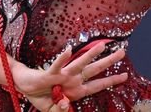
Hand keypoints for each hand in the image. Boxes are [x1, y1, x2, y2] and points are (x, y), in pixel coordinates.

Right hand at [12, 44, 128, 110]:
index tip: (125, 75)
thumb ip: (61, 110)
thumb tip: (65, 105)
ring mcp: (63, 76)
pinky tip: (68, 51)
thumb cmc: (41, 96)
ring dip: (90, 54)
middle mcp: (73, 80)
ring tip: (102, 45)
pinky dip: (62, 59)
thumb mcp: (53, 110)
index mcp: (76, 90)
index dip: (111, 81)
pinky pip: (57, 65)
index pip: (97, 85)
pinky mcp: (50, 73)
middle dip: (108, 61)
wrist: (25, 87)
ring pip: (79, 63)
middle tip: (122, 52)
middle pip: (94, 70)